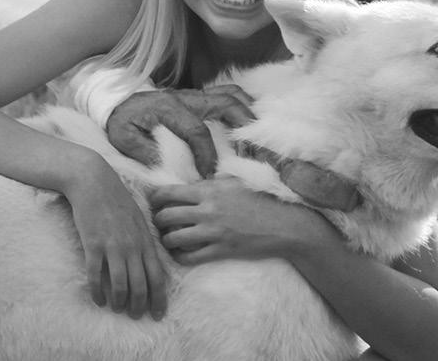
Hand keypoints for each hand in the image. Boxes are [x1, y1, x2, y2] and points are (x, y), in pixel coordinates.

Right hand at [63, 158, 171, 320]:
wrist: (93, 181)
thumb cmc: (116, 198)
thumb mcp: (138, 218)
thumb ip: (144, 241)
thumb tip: (149, 263)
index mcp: (145, 241)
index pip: (157, 277)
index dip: (159, 300)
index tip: (157, 315)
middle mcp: (132, 247)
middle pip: (140, 286)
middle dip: (139, 306)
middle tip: (134, 316)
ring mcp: (112, 246)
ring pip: (120, 285)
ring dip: (119, 302)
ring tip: (116, 309)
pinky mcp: (93, 244)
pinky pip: (96, 275)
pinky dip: (97, 291)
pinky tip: (97, 299)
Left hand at [106, 86, 253, 176]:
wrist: (118, 99)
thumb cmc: (122, 120)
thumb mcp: (124, 138)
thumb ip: (143, 151)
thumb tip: (166, 168)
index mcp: (169, 108)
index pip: (197, 131)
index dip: (207, 154)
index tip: (209, 175)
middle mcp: (187, 97)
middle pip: (226, 103)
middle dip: (244, 128)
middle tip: (252, 154)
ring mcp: (196, 94)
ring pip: (232, 95)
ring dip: (248, 114)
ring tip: (258, 140)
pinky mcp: (200, 97)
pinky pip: (228, 93)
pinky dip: (243, 106)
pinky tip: (250, 126)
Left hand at [148, 177, 330, 265]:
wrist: (285, 224)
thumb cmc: (261, 199)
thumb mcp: (235, 181)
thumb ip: (212, 182)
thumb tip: (192, 182)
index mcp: (209, 189)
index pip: (168, 192)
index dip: (154, 198)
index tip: (152, 202)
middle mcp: (207, 210)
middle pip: (165, 216)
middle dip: (157, 220)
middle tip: (158, 222)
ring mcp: (213, 232)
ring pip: (173, 238)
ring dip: (166, 239)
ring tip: (167, 238)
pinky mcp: (221, 251)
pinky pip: (190, 257)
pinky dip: (179, 256)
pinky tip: (179, 253)